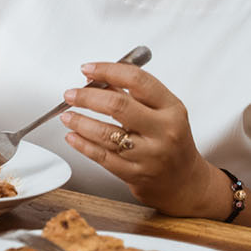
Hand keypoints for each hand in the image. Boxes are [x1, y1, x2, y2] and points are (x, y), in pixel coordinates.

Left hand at [59, 63, 226, 218]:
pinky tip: (72, 136)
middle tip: (70, 94)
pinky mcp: (135, 174)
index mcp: (172, 108)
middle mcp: (163, 131)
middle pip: (117, 105)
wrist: (184, 181)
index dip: (108, 70)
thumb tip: (98, 78)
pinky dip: (82, 144)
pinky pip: (102, 156)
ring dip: (80, 121)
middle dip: (87, 97)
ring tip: (67, 115)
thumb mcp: (163, 112)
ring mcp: (149, 155)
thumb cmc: (171, 141)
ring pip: (105, 133)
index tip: (87, 69)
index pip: (137, 81)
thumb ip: (133, 93)